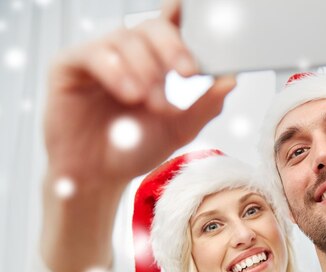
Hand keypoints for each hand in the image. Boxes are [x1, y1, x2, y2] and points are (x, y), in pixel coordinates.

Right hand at [44, 2, 234, 190]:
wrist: (99, 177)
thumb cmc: (134, 148)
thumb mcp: (179, 129)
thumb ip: (206, 105)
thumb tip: (232, 79)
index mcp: (153, 61)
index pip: (168, 28)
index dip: (179, 16)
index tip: (189, 12)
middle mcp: (126, 53)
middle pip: (151, 28)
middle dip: (174, 48)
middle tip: (189, 73)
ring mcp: (97, 57)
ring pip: (125, 40)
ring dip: (147, 71)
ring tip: (155, 104)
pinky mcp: (69, 66)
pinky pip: (94, 54)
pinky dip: (116, 71)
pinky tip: (131, 94)